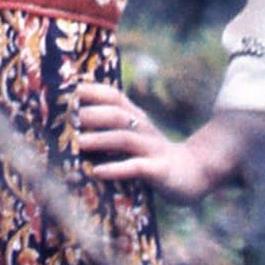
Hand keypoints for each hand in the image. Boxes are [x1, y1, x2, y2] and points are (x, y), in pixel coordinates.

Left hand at [76, 83, 264, 203]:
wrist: (195, 173)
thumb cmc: (153, 154)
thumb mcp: (135, 135)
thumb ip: (111, 127)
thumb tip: (72, 121)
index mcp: (137, 118)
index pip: (115, 97)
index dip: (93, 91)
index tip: (69, 90)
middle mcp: (144, 129)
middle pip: (118, 115)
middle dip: (94, 114)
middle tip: (69, 118)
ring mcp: (152, 149)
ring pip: (125, 139)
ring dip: (100, 139)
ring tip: (78, 142)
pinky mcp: (159, 170)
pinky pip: (137, 167)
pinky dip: (116, 168)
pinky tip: (97, 172)